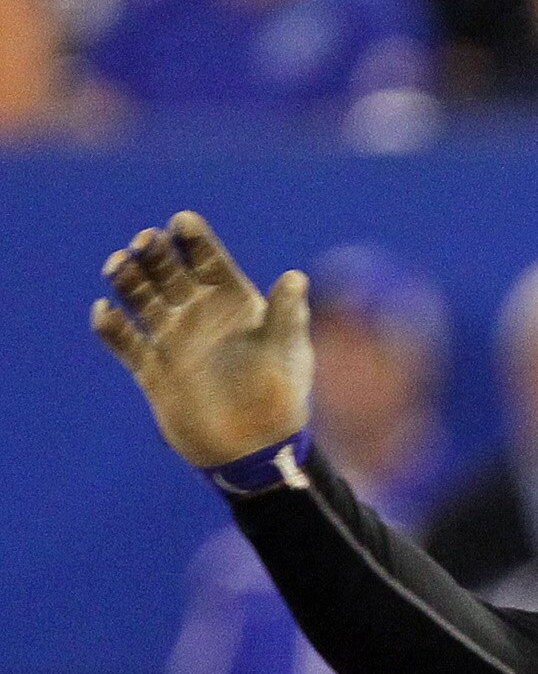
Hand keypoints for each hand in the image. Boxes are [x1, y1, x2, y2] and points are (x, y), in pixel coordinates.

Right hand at [91, 212, 311, 467]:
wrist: (255, 450)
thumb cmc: (280, 398)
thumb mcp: (286, 352)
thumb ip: (287, 314)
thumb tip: (296, 278)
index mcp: (234, 304)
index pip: (209, 261)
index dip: (195, 239)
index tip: (181, 222)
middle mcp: (200, 315)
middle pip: (168, 271)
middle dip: (155, 253)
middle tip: (146, 242)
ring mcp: (173, 339)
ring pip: (140, 297)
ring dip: (127, 279)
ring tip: (119, 267)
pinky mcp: (151, 368)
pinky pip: (123, 341)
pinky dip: (110, 326)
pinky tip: (106, 312)